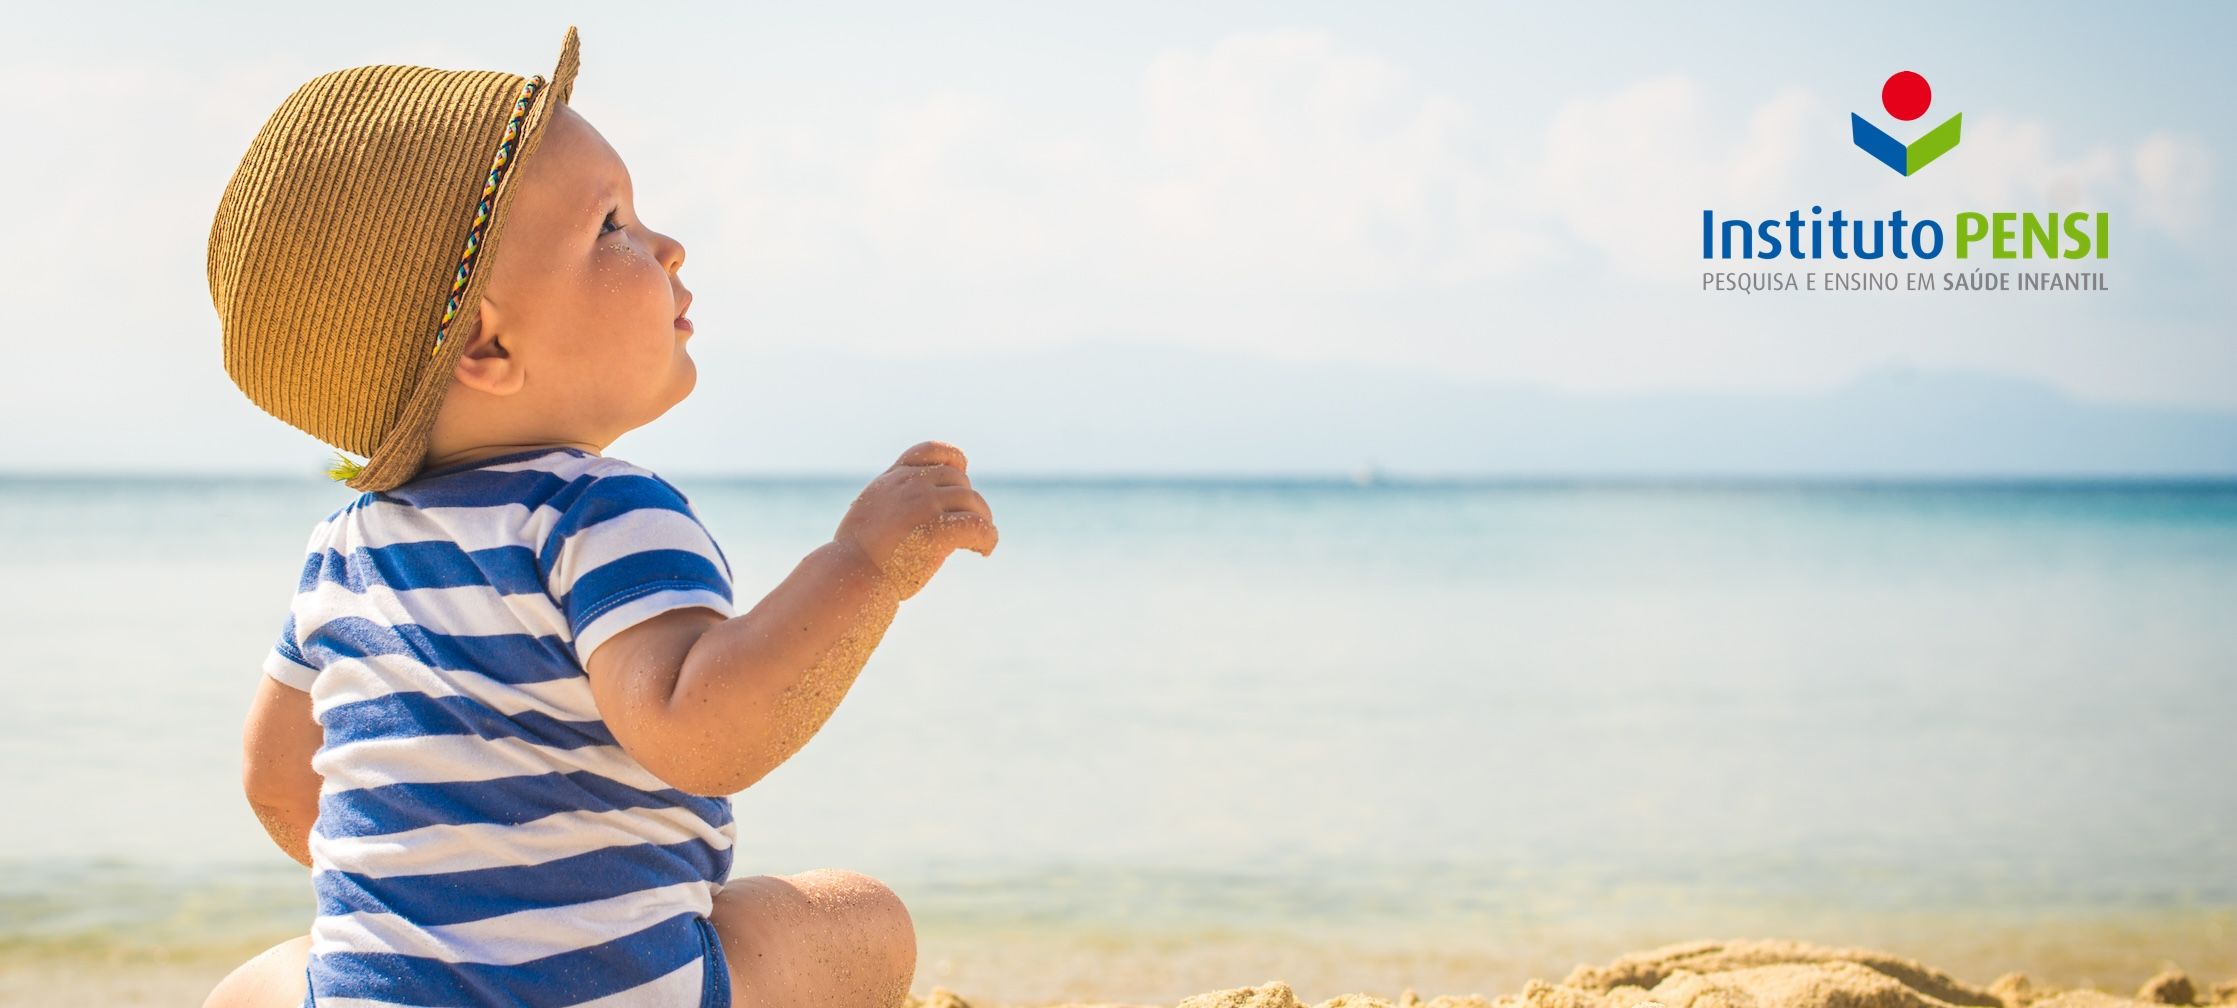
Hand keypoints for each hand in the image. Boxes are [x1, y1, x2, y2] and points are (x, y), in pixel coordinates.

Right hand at [833, 440, 997, 599]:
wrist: (849, 576)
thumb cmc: (856, 558)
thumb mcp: (870, 515)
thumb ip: (894, 504)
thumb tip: (921, 515)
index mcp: (892, 479)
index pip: (930, 451)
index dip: (953, 461)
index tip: (961, 479)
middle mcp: (909, 484)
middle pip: (959, 479)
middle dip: (969, 502)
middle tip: (973, 528)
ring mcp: (923, 504)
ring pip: (973, 501)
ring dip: (983, 520)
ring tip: (981, 543)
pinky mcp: (937, 530)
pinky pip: (978, 526)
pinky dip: (988, 537)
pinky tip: (983, 551)